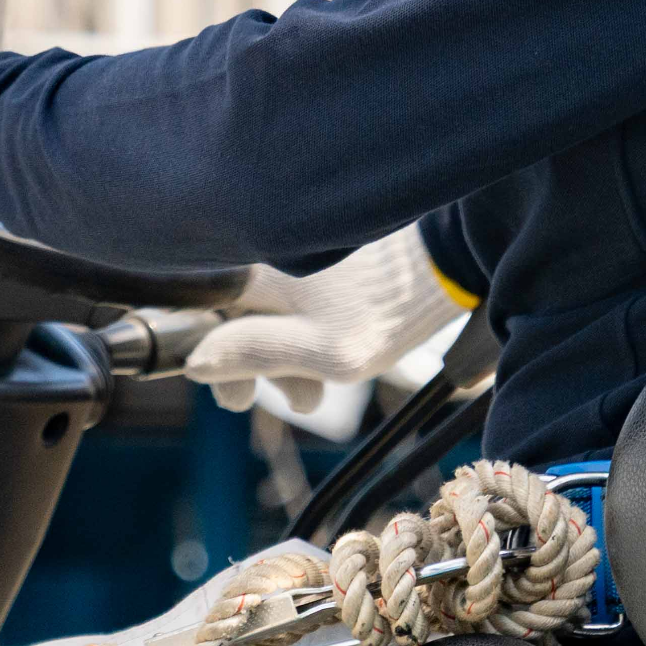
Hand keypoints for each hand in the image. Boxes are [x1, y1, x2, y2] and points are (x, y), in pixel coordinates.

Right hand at [186, 226, 464, 417]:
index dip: (211, 358)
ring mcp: (292, 248)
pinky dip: (305, 325)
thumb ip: (254, 354)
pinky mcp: (317, 250)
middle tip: (295, 398)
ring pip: (267, 306)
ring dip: (287, 351)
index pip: (201, 311)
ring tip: (322, 386)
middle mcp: (263, 248)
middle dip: (258, 363)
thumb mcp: (321, 351)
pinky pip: (293, 292)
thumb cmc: (387, 307)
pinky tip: (334, 352)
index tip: (238, 398)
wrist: (451, 260)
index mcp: (252, 264)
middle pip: (234, 311)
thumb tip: (195, 363)